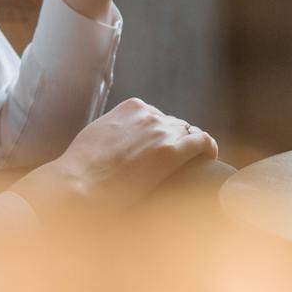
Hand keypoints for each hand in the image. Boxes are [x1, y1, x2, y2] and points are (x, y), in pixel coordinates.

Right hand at [10, 99, 218, 219]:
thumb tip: (118, 145)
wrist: (80, 184)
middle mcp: (149, 115)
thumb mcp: (97, 136)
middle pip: (175, 125)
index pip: (158, 116)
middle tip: (176, 163)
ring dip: (191, 148)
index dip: (161, 134)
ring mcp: (161, 131)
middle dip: (176, 142)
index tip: (160, 149)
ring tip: (194, 165)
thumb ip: (114, 133)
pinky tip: (211, 159)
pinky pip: (202, 143)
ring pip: (189, 134)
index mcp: (131, 107)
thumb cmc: (82, 168)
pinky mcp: (172, 151)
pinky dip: (209, 149)